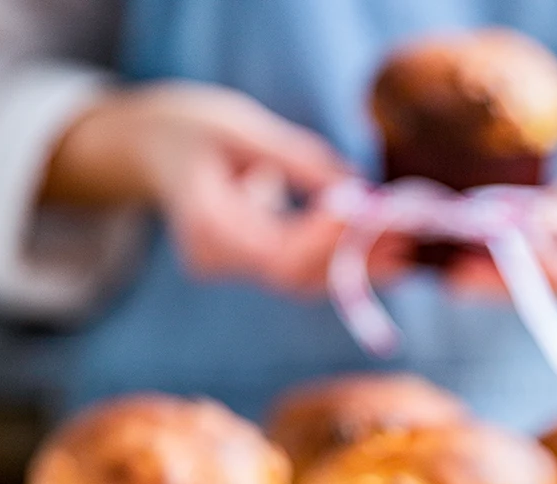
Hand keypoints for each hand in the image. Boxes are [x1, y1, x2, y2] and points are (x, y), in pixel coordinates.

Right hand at [41, 82, 411, 292]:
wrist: (151, 150)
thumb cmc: (191, 129)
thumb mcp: (243, 129)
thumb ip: (300, 162)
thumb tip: (359, 191)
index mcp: (203, 224)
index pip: (275, 252)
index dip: (327, 241)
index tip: (372, 214)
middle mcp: (214, 259)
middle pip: (293, 275)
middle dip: (352, 259)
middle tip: (405, 238)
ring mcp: (229, 269)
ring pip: (299, 281)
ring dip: (354, 267)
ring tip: (404, 247)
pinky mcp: (246, 266)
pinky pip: (295, 272)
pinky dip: (336, 262)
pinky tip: (377, 251)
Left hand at [446, 108, 556, 298]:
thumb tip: (537, 230)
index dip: (547, 269)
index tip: (503, 255)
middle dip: (509, 284)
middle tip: (457, 276)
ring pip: (553, 286)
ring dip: (504, 280)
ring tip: (455, 270)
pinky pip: (551, 272)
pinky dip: (515, 265)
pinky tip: (476, 256)